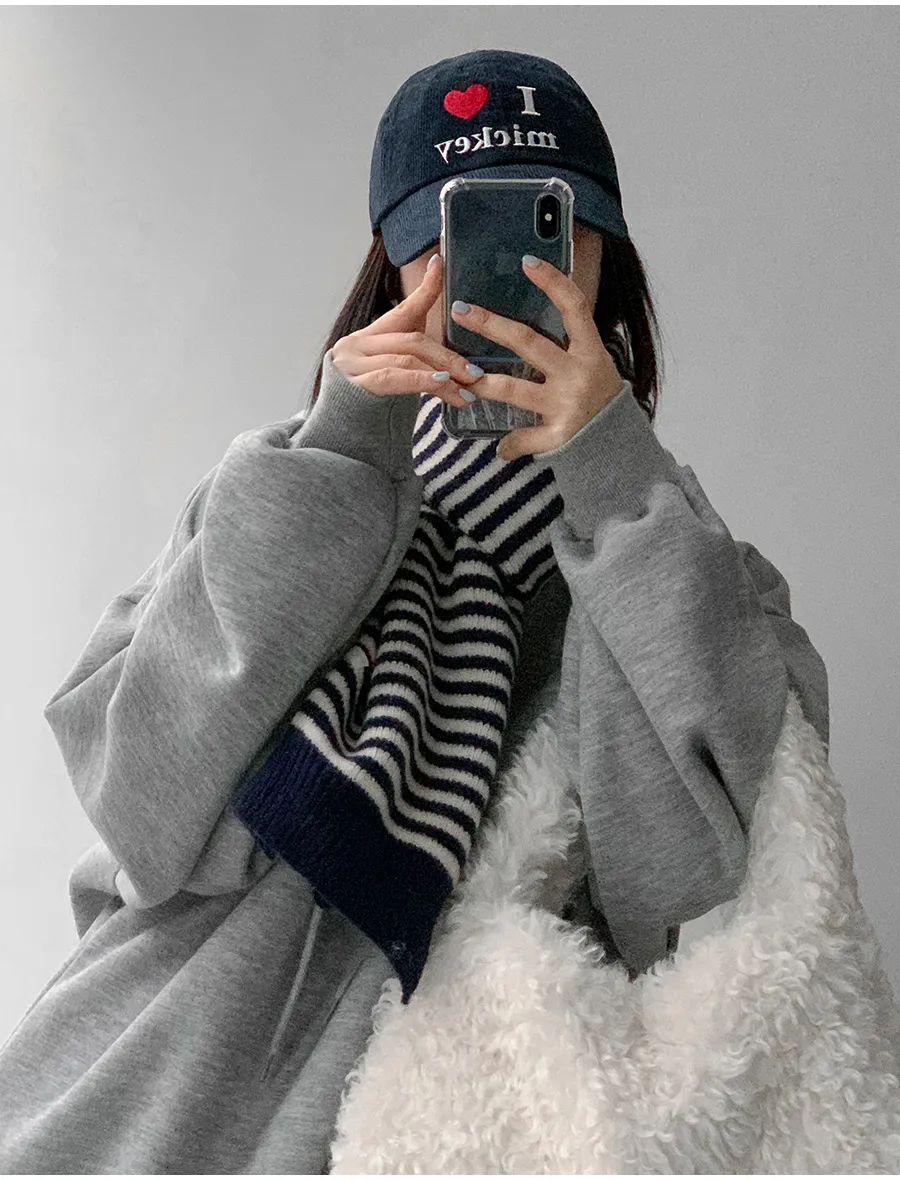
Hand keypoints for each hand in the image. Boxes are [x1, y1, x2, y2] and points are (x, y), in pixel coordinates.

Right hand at [331, 255, 477, 406]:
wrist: (340, 433)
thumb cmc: (372, 405)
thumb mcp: (395, 376)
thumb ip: (416, 361)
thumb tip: (454, 364)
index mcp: (370, 337)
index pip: (402, 308)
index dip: (424, 287)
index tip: (439, 263)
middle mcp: (357, 344)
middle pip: (413, 341)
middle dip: (448, 358)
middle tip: (475, 374)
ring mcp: (352, 364)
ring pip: (407, 359)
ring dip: (442, 374)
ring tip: (467, 390)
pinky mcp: (354, 384)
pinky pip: (394, 378)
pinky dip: (422, 380)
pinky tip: (443, 385)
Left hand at [450, 256, 624, 459]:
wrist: (623, 445)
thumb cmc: (601, 398)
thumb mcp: (594, 363)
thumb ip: (569, 342)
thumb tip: (532, 315)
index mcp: (591, 351)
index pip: (574, 307)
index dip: (553, 282)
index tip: (527, 261)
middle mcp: (578, 373)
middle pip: (528, 342)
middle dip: (491, 325)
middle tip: (460, 310)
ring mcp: (567, 404)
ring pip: (514, 389)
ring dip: (483, 383)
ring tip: (459, 378)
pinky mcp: (560, 435)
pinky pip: (524, 437)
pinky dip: (509, 445)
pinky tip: (499, 448)